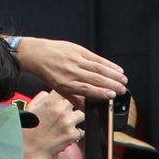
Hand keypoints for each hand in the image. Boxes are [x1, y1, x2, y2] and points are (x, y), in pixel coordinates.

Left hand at [13, 37, 127, 99]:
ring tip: (123, 80)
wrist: (35, 54)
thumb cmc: (47, 72)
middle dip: (111, 84)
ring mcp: (74, 59)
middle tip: (122, 89)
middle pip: (95, 78)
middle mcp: (70, 71)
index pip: (86, 89)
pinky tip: (117, 68)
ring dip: (113, 74)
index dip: (101, 93)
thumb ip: (75, 99)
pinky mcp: (77, 49)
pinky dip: (108, 63)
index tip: (112, 95)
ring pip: (98, 67)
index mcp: (66, 83)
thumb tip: (89, 109)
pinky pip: (95, 57)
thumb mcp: (58, 89)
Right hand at [23, 91, 83, 158]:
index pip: (65, 90)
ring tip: (68, 121)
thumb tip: (48, 93)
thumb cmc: (27, 130)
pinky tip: (67, 132)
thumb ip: (41, 98)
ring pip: (82, 114)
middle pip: (77, 100)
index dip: (65, 92)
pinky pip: (81, 130)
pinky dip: (76, 131)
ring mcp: (69, 123)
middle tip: (66, 109)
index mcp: (50, 102)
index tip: (64, 96)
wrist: (31, 150)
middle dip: (73, 104)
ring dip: (77, 116)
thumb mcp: (30, 109)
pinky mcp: (73, 135)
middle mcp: (62, 111)